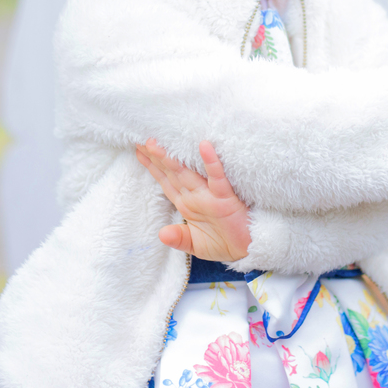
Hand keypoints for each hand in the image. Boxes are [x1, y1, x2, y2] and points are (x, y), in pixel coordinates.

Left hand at [136, 139, 251, 262]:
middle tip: (140, 138)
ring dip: (171, 158)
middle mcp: (195, 196)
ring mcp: (210, 195)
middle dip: (155, 156)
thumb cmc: (224, 242)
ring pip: (187, 173)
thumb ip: (179, 238)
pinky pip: (217, 178)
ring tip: (155, 143)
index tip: (138, 150)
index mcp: (187, 203)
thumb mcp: (196, 244)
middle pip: (171, 173)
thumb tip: (162, 234)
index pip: (165, 181)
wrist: (249, 249)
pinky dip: (211, 163)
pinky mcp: (226, 198)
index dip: (152, 166)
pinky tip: (204, 147)